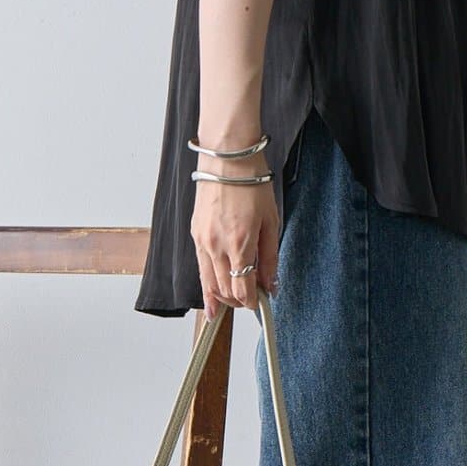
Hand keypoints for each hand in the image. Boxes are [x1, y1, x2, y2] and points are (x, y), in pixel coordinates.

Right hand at [191, 148, 281, 320]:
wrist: (227, 160)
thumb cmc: (251, 184)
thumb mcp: (271, 222)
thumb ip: (270, 257)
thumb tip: (271, 284)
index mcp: (239, 244)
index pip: (242, 289)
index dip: (252, 302)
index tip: (260, 302)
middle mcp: (216, 246)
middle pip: (225, 290)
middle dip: (238, 301)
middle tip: (251, 299)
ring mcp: (202, 241)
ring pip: (209, 282)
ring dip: (221, 296)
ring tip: (230, 305)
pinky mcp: (195, 234)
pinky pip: (200, 266)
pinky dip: (207, 283)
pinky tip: (212, 294)